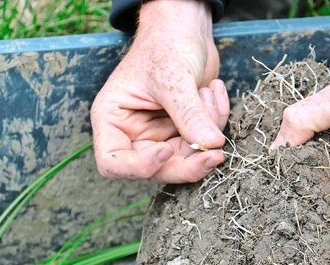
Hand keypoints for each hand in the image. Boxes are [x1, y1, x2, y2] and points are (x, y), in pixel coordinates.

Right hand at [90, 0, 229, 182]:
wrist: (185, 28)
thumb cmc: (165, 44)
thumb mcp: (173, 78)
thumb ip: (189, 114)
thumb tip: (211, 145)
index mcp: (113, 119)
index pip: (113, 163)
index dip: (139, 166)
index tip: (167, 149)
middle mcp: (133, 133)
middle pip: (157, 170)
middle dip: (188, 162)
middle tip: (215, 152)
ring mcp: (161, 135)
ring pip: (186, 160)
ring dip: (207, 132)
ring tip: (209, 92)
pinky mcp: (184, 132)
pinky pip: (204, 142)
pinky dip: (216, 120)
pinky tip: (213, 90)